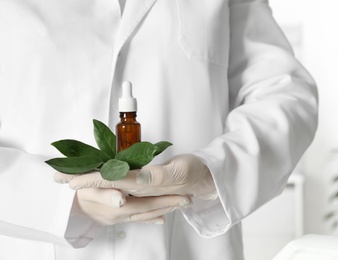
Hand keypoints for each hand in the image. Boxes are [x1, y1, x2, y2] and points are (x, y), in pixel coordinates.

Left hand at [54, 154, 216, 199]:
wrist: (203, 180)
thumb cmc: (192, 172)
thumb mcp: (179, 171)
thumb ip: (159, 175)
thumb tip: (138, 178)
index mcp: (144, 184)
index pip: (111, 182)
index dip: (90, 180)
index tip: (70, 180)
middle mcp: (137, 187)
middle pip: (104, 185)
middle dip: (81, 181)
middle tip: (57, 178)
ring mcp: (139, 186)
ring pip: (110, 185)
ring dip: (89, 181)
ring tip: (68, 179)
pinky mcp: (143, 182)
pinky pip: (121, 184)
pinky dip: (105, 181)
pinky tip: (97, 180)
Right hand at [70, 187, 191, 224]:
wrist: (62, 204)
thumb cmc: (73, 191)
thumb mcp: (86, 191)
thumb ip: (104, 196)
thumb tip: (122, 200)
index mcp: (115, 207)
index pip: (147, 205)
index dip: (165, 201)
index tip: (183, 197)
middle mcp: (120, 214)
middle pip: (150, 210)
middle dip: (169, 205)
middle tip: (188, 200)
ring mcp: (118, 216)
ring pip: (146, 214)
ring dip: (164, 209)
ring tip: (180, 205)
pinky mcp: (117, 215)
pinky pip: (137, 218)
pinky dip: (150, 218)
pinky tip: (160, 219)